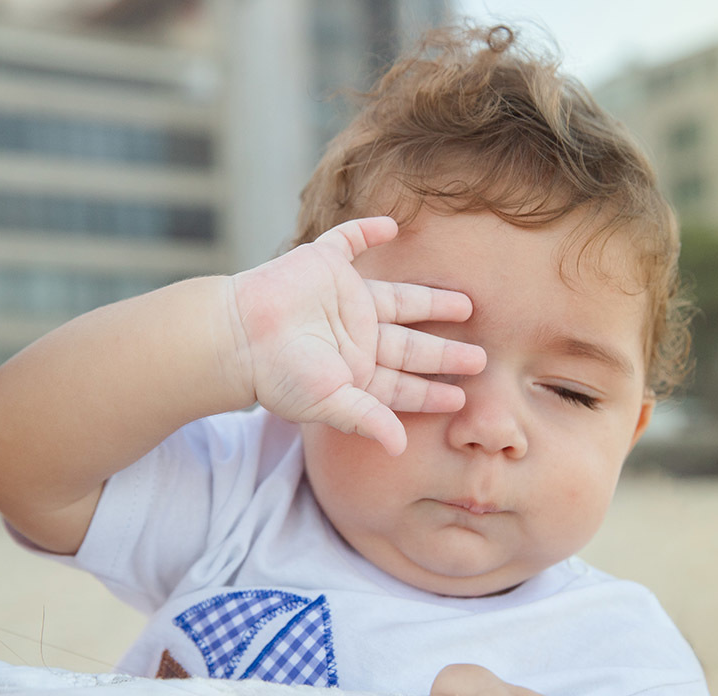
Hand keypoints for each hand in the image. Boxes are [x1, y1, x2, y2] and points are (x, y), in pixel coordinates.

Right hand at [230, 217, 485, 454]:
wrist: (237, 335)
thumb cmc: (278, 374)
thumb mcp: (328, 401)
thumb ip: (366, 419)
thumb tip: (398, 449)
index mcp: (357, 369)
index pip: (404, 382)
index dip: (432, 390)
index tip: (462, 396)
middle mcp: (356, 335)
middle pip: (411, 343)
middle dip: (444, 351)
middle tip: (481, 357)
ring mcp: (341, 299)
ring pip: (398, 298)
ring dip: (429, 300)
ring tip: (465, 304)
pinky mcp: (321, 265)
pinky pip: (349, 241)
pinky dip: (368, 230)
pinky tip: (392, 225)